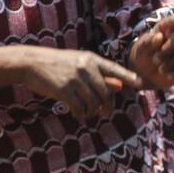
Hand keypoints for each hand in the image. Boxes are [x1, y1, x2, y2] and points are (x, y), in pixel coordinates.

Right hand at [18, 45, 141, 119]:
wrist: (32, 63)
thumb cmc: (58, 63)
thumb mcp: (79, 64)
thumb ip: (99, 75)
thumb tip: (119, 86)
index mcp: (91, 59)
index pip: (114, 69)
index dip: (128, 76)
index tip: (140, 83)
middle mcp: (86, 68)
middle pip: (105, 92)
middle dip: (107, 104)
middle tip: (105, 112)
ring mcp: (75, 79)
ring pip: (93, 102)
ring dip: (93, 111)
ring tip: (89, 113)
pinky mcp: (64, 90)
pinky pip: (79, 107)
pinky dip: (81, 113)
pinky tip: (78, 113)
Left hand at [128, 14, 173, 89]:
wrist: (149, 73)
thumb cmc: (144, 56)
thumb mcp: (141, 50)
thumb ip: (148, 43)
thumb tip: (159, 36)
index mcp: (165, 27)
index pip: (172, 21)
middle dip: (168, 50)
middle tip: (155, 60)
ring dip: (172, 63)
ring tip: (160, 70)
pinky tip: (169, 74)